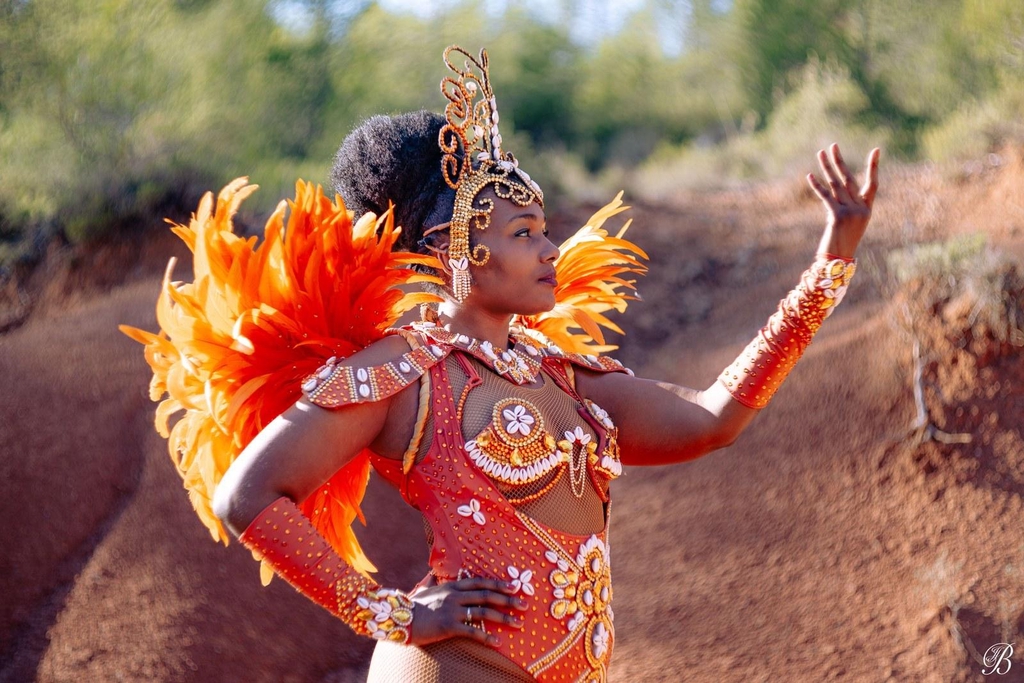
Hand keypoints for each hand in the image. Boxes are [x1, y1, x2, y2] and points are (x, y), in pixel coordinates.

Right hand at [407, 576, 527, 647]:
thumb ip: (431, 581)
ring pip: (484, 612)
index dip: (498, 584)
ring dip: (503, 618)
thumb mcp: (423, 589)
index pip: (480, 582)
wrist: (398, 618)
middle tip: (524, 604)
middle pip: (487, 595)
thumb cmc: (411, 605)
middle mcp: (455, 595)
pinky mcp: (449, 626)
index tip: (514, 587)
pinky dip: (487, 637)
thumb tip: (431, 572)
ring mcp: (452, 610)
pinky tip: (498, 642)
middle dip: (508, 600)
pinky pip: (472, 632)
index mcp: (452, 586)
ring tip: (518, 623)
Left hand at [807, 144, 880, 258]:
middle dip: (840, 161)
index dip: (874, 167)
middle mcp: (861, 209)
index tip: (876, 150)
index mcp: (867, 209)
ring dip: (827, 167)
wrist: (838, 262)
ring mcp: (851, 212)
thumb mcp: (848, 224)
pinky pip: (826, 197)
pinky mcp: (838, 217)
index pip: (872, 184)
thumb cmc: (842, 244)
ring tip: (821, 153)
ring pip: (836, 184)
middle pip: (849, 179)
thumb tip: (834, 189)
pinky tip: (810, 175)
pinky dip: (817, 185)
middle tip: (832, 145)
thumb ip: (845, 207)